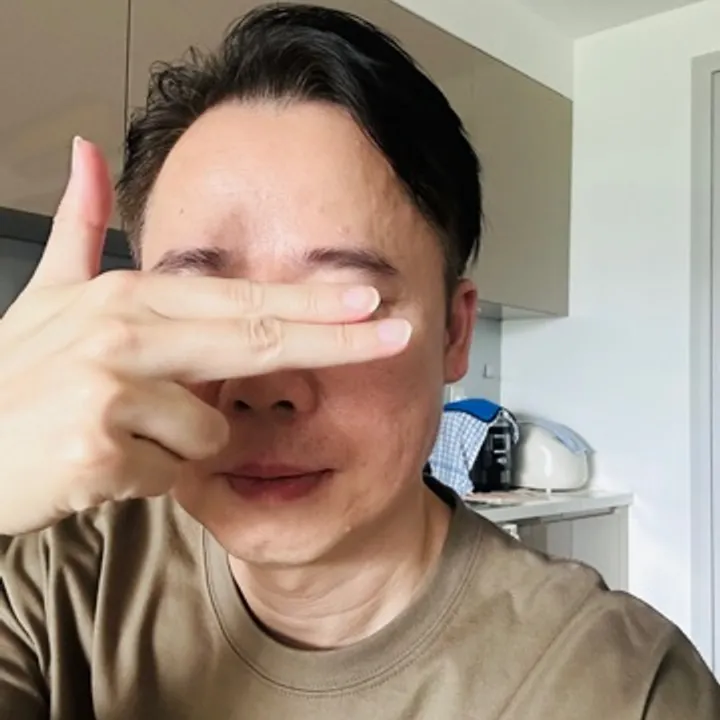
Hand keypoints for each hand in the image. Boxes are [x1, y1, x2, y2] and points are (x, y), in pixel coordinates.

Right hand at [0, 138, 411, 535]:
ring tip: (128, 438)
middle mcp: (125, 333)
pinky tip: (106, 466)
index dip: (313, 301)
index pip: (241, 299)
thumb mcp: (42, 297)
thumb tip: (87, 152)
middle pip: (259, 340)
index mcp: (126, 297)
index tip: (371, 298)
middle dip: (337, 340)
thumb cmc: (12, 381)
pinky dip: (151, 480)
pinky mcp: (101, 447)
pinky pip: (174, 475)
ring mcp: (112, 388)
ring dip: (183, 448)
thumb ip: (78, 229)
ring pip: (213, 431)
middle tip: (397, 335)